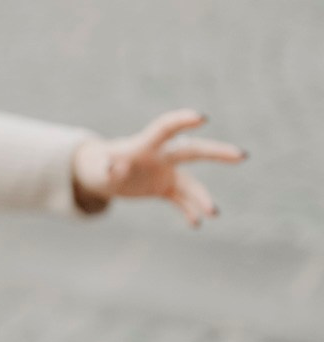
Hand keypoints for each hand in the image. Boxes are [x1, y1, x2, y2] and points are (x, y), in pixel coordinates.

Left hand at [71, 109, 245, 226]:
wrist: (103, 173)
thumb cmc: (100, 166)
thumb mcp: (100, 169)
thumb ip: (110, 169)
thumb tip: (115, 169)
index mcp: (145, 145)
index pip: (165, 129)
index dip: (182, 122)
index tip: (202, 117)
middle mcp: (161, 156)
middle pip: (192, 151)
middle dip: (217, 153)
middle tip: (242, 155)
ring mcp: (166, 172)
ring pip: (190, 183)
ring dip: (201, 197)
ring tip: (213, 213)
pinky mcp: (165, 188)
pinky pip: (180, 200)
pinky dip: (187, 211)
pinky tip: (195, 224)